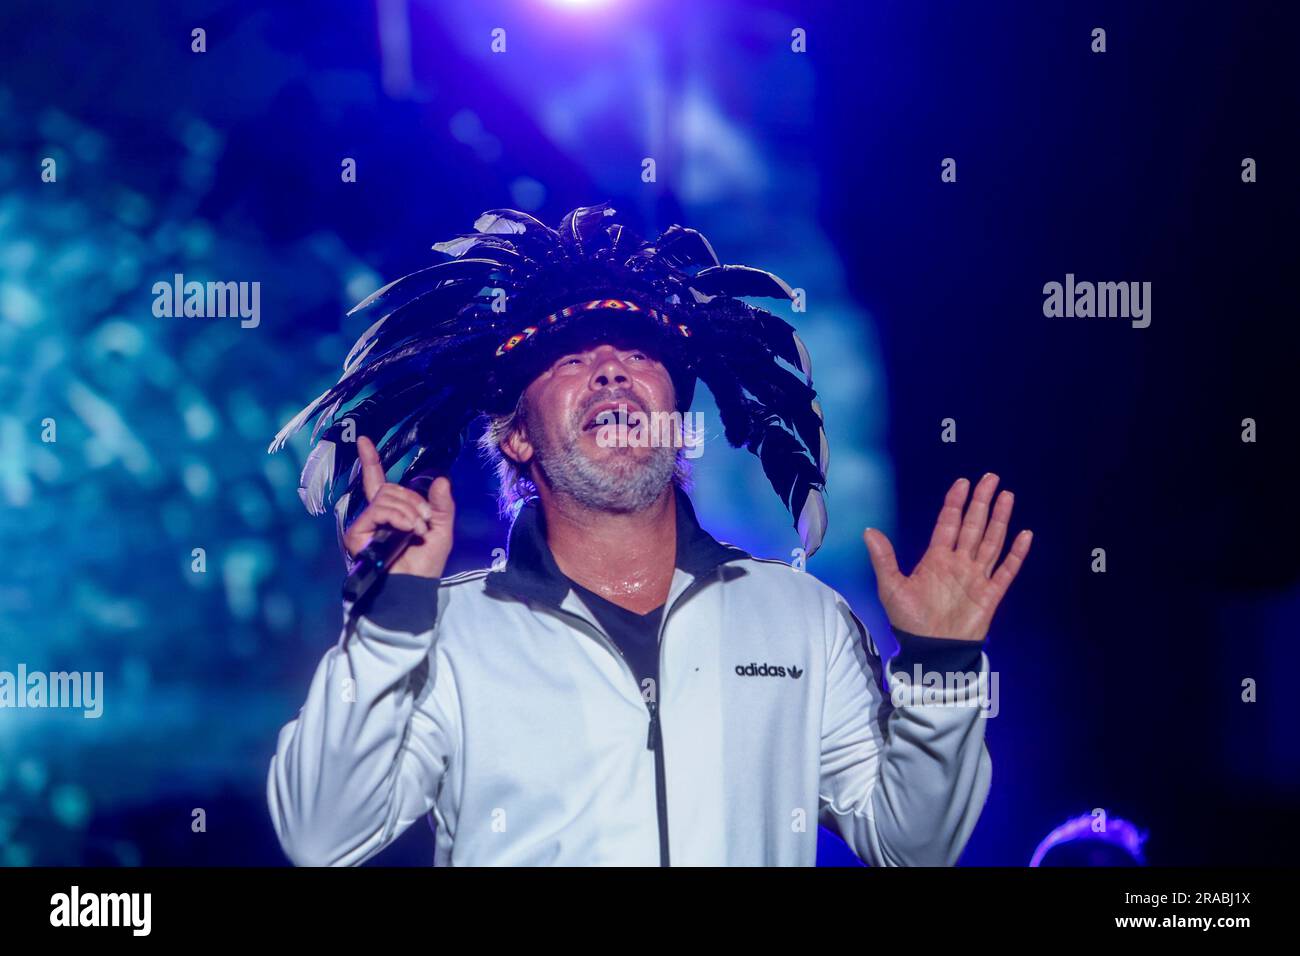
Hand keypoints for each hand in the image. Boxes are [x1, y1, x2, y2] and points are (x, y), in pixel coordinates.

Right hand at [342, 435, 454, 577]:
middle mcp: (376, 514)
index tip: (364, 440)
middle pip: (390, 487)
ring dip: (408, 511)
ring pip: (386, 496)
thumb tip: (441, 479)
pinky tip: (407, 529)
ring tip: (416, 530)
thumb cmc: (425, 563)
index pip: (378, 480)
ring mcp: (366, 523)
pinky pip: (379, 509)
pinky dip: (398, 516)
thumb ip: (441, 504)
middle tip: (423, 521)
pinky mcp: (358, 533)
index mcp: (393, 511)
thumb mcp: (442, 529)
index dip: (370, 460)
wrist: (414, 586)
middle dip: (413, 501)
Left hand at [863, 473, 1031, 641]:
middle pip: (973, 526)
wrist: (931, 651)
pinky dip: (1016, 554)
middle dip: (981, 502)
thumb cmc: (910, 621)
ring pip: (991, 541)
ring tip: (1007, 496)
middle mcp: (958, 563)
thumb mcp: (891, 588)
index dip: (955, 503)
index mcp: (936, 559)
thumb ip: (884, 559)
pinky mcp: (991, 594)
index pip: (948, 523)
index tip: (962, 483)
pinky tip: (1025, 535)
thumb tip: (869, 531)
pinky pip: (1006, 570)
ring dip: (1000, 519)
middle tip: (990, 478)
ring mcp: (976, 577)